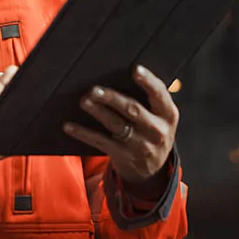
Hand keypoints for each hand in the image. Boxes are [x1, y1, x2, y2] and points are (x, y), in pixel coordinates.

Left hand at [63, 65, 178, 183]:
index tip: (135, 69)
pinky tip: (70, 126)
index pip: (159, 94)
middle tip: (95, 89)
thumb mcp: (161, 116)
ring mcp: (140, 145)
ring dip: (98, 111)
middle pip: (133, 110)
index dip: (148, 81)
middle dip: (113, 98)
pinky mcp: (123, 155)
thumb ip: (150, 98)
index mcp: (168, 114)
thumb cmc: (152, 130)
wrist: (152, 169)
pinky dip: (84, 133)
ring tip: (84, 101)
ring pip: (116, 125)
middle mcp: (156, 130)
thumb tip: (121, 73)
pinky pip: (100, 142)